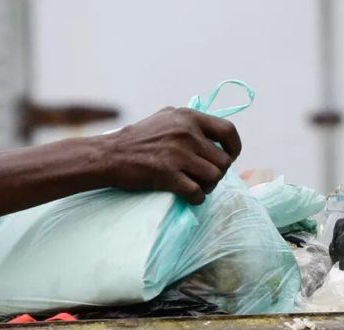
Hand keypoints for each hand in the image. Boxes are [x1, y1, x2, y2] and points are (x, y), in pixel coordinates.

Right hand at [101, 107, 241, 204]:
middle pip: (224, 160)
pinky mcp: (168, 175)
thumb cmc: (136, 138)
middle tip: (205, 177)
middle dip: (218, 173)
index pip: (228, 131)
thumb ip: (189, 122)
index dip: (234, 148)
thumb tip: (213, 132)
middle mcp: (187, 133)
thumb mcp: (165, 118)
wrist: (109, 154)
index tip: (229, 157)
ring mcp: (178, 154)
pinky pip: (198, 192)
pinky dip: (197, 198)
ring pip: (215, 177)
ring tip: (197, 186)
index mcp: (188, 117)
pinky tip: (189, 196)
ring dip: (209, 186)